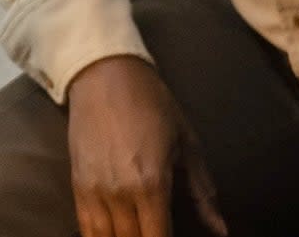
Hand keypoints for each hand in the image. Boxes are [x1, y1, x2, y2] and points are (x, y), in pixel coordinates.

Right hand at [67, 55, 226, 236]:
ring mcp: (95, 193)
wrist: (106, 77)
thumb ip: (202, 191)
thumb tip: (220, 230)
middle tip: (162, 229)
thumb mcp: (185, 141)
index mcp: (152, 183)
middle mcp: (120, 194)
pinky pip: (87, 231)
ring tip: (142, 230)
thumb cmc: (152, 104)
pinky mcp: (77, 189)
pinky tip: (118, 233)